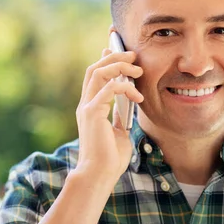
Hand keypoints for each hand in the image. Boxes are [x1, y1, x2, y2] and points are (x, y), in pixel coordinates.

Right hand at [73, 48, 143, 182]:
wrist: (99, 175)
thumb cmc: (110, 158)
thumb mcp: (118, 132)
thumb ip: (119, 117)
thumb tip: (127, 105)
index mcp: (90, 108)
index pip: (94, 76)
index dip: (105, 60)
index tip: (117, 49)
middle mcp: (85, 104)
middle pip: (94, 68)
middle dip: (114, 57)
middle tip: (133, 54)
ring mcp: (87, 107)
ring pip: (98, 72)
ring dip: (119, 66)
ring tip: (138, 69)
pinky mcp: (92, 113)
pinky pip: (108, 89)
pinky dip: (125, 87)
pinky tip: (138, 96)